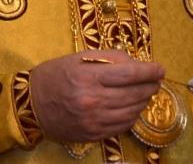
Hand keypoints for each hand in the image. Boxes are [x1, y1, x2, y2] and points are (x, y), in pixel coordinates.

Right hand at [29, 50, 164, 142]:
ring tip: (146, 93)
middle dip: (150, 86)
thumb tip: (136, 64)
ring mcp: (93, 121)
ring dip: (143, 102)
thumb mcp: (80, 58)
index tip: (160, 69)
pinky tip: (133, 107)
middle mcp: (93, 100)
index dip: (150, 71)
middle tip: (155, 80)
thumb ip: (109, 59)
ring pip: (131, 112)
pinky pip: (121, 126)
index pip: (130, 74)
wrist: (32, 104)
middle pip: (134, 94)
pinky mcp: (93, 135)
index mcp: (89, 77)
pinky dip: (132, 116)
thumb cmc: (56, 74)